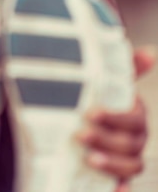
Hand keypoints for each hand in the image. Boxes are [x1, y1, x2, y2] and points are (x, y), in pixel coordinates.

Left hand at [76, 46, 155, 189]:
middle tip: (80, 135)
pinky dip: (119, 189)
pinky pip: (124, 185)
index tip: (91, 114)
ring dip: (112, 164)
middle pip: (131, 145)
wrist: (80, 119)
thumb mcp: (110, 81)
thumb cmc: (99, 96)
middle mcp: (137, 139)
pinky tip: (113, 191)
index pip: (134, 121)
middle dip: (106, 139)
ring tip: (89, 159)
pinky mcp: (115, 174)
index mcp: (136, 116)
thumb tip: (152, 52)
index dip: (115, 118)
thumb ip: (128, 67)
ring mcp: (128, 159)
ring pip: (131, 166)